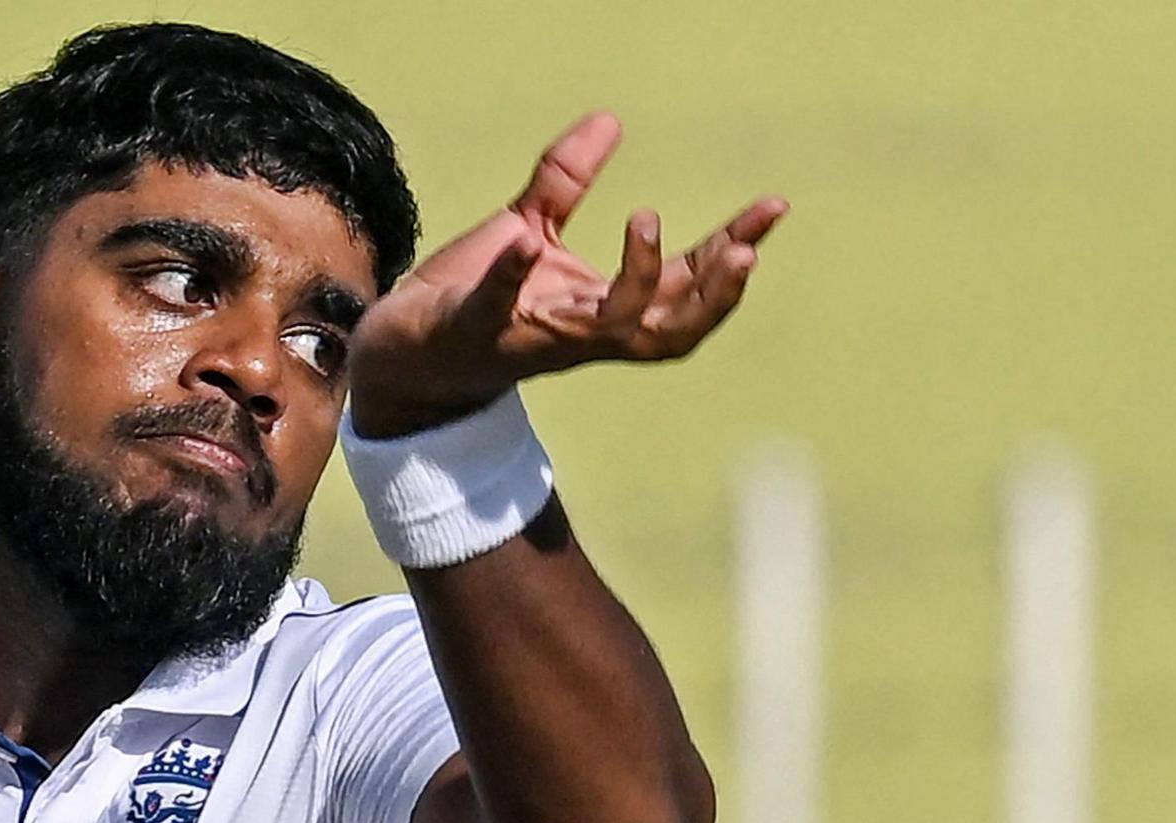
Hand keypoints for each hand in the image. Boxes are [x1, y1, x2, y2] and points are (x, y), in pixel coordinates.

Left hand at [344, 110, 786, 437]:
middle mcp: (581, 333)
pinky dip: (512, 277)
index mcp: (600, 308)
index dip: (730, 255)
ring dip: (638, 282)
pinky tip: (524, 238)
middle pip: (671, 331)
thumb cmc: (472, 297)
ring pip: (610, 332)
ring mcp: (532, 337)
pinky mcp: (474, 330)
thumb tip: (610, 120)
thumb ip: (565, 182)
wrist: (402, 350)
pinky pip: (497, 309)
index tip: (772, 210)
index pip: (684, 287)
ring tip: (646, 221)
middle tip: (744, 251)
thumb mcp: (527, 228)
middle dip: (714, 295)